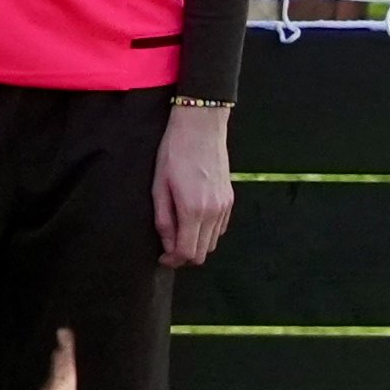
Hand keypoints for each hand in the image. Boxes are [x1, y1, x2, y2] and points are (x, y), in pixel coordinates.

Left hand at [154, 100, 235, 266]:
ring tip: (178, 232)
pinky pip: (221, 228)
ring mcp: (225, 206)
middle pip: (203, 253)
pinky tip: (193, 221)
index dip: (173, 261)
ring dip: (196, 244)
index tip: (162, 258)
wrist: (200, 129)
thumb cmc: (173, 154)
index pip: (187, 252)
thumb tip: (167, 245)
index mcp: (193, 210)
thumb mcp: (159, 187)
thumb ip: (163, 219)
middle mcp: (213, 212)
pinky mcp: (230, 199)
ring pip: (213, 242)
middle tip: (168, 248)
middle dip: (184, 256)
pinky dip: (207, 232)